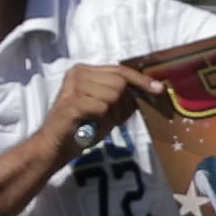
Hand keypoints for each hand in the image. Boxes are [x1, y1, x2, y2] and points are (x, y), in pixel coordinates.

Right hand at [38, 63, 164, 161]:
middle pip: (119, 83)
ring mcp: (73, 86)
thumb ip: (124, 97)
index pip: (120, 70)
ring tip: (97, 122)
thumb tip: (151, 90)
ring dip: (111, 114)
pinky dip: (101, 120)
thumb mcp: (107, 108)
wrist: (56, 145)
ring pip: (113, 95)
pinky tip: (90, 125)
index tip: (158, 88)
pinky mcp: (72, 102)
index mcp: (85, 71)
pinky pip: (102, 108)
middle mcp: (78, 73)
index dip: (141, 80)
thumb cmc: (83, 127)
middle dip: (122, 104)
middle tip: (110, 119)